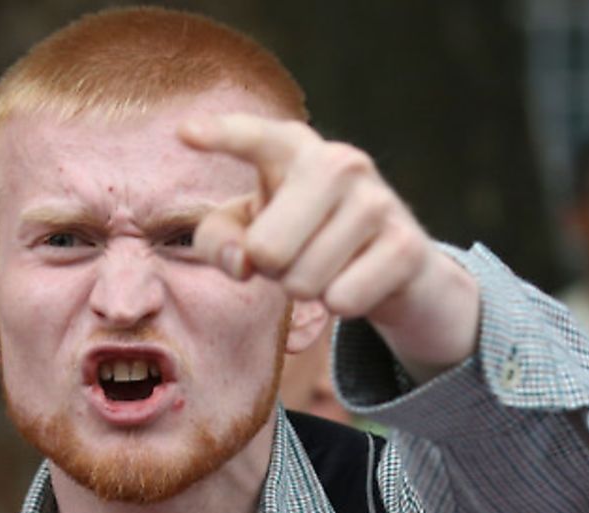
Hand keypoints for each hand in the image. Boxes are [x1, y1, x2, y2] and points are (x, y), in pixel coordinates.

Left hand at [179, 113, 480, 377]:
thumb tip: (241, 261)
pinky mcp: (405, 244)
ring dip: (308, 288)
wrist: (397, 262)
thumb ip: (218, 241)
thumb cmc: (304, 237)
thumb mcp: (249, 230)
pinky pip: (342, 300)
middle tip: (296, 253)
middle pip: (265, 250)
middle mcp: (339, 162)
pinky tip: (360, 278)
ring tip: (329, 263)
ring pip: (303, 282)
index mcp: (292, 149)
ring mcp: (377, 200)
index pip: (254, 139)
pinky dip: (343, 303)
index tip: (183, 132)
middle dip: (272, 269)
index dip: (221, 137)